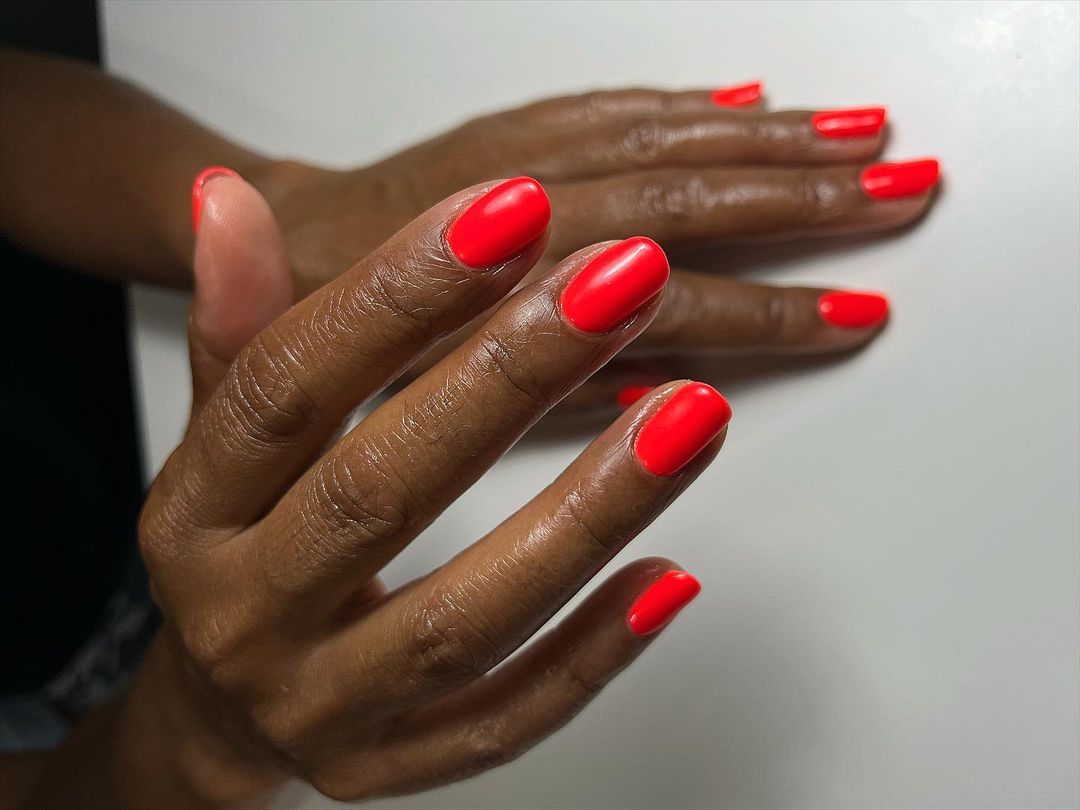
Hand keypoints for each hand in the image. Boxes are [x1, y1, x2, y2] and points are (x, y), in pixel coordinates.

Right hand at [131, 174, 728, 804]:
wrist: (221, 715)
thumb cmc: (239, 549)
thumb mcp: (224, 439)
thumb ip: (244, 328)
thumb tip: (227, 197)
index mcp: (193, 514)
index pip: (285, 390)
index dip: (394, 295)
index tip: (508, 213)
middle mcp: (246, 614)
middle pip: (378, 493)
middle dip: (509, 379)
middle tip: (623, 282)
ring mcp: (321, 707)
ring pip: (463, 619)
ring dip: (587, 514)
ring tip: (692, 413)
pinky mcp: (391, 770)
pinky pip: (502, 726)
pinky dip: (589, 658)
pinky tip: (669, 578)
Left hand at [250, 86, 937, 406]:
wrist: (272, 246)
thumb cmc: (324, 336)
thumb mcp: (405, 406)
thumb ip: (522, 395)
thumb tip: (644, 393)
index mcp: (477, 284)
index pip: (650, 292)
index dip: (760, 308)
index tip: (849, 316)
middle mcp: (502, 202)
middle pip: (671, 192)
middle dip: (797, 195)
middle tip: (901, 192)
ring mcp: (507, 156)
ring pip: (652, 133)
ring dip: (763, 135)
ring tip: (861, 133)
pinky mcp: (505, 133)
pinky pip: (603, 106)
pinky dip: (679, 105)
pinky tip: (740, 103)